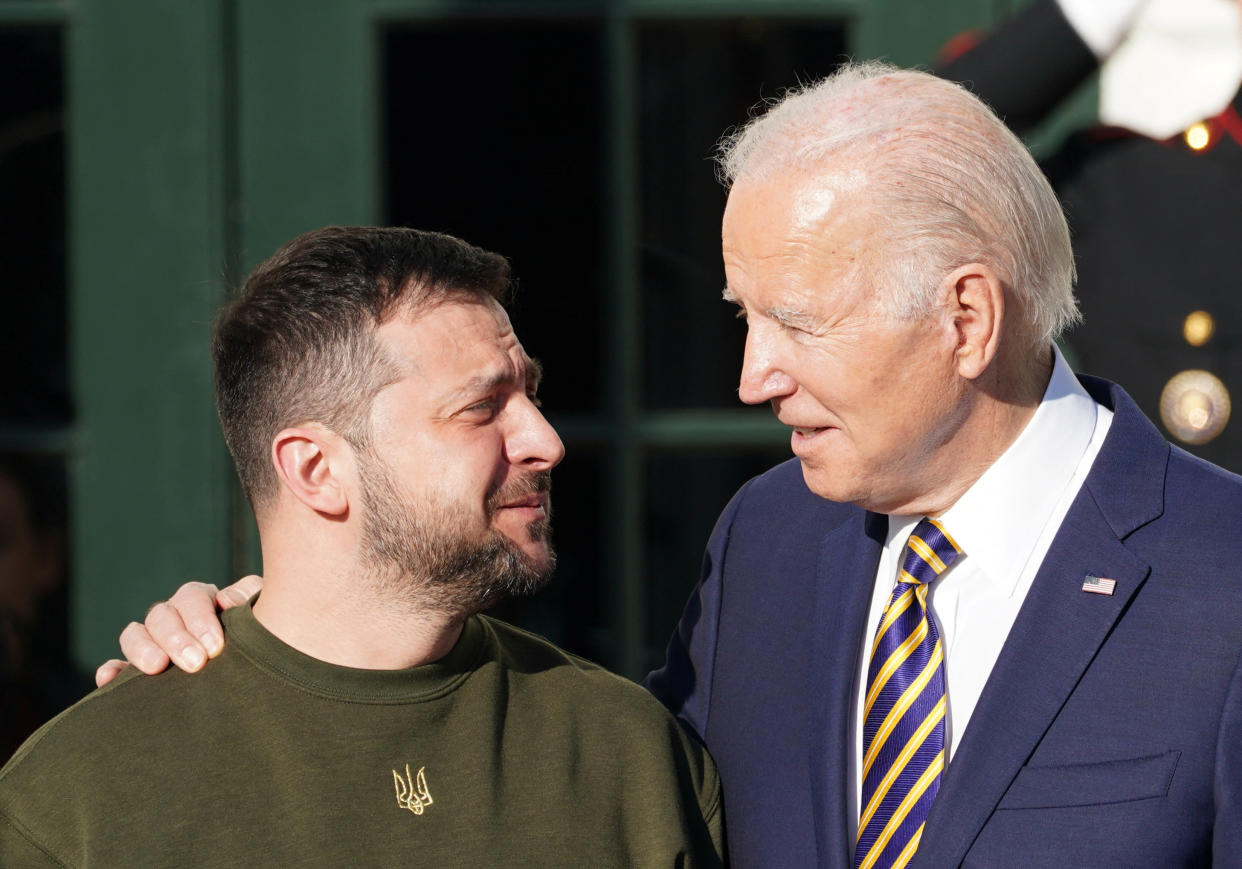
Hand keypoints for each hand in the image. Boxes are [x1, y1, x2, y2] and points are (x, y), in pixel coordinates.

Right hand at [93, 576, 262, 686]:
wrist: (262, 668)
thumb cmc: (266, 633)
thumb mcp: (265, 612)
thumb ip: (250, 598)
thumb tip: (226, 600)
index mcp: (202, 600)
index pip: (191, 597)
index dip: (200, 619)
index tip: (216, 647)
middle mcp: (174, 617)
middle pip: (161, 615)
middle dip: (176, 638)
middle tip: (195, 663)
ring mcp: (153, 642)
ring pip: (135, 634)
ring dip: (142, 649)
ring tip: (156, 669)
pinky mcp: (139, 670)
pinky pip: (117, 667)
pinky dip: (112, 672)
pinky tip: (107, 680)